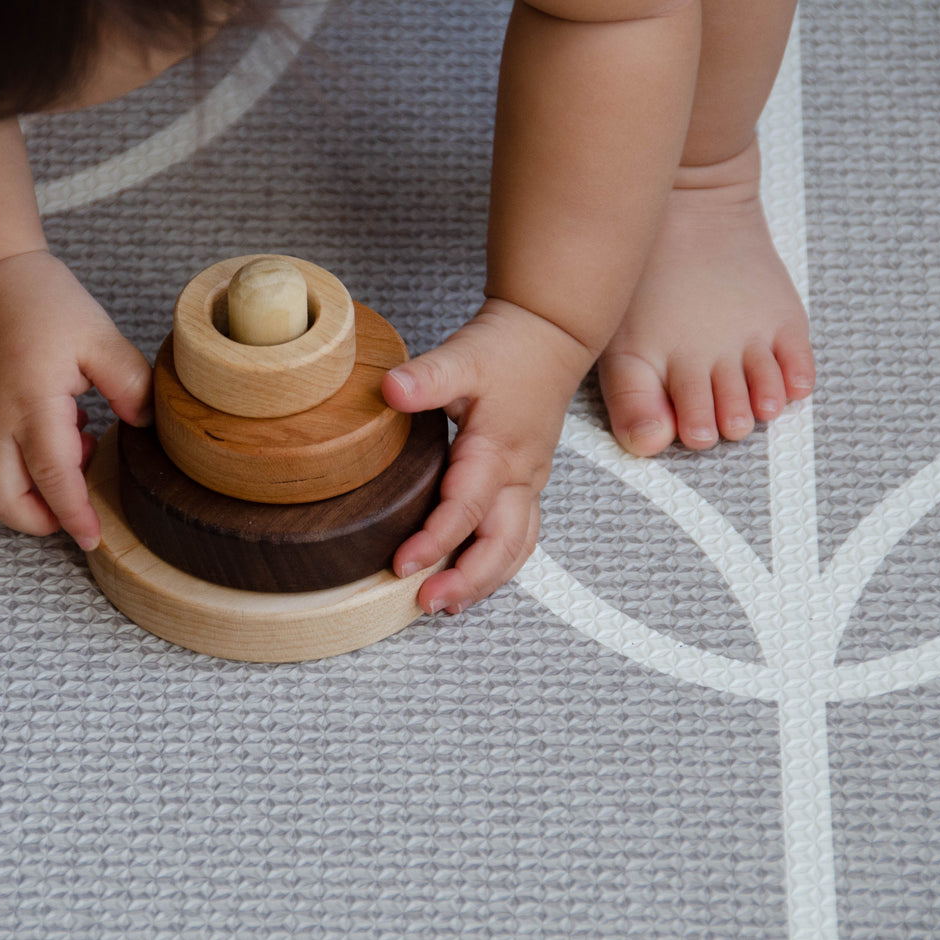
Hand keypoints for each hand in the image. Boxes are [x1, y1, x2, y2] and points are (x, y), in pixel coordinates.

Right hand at [0, 251, 153, 548]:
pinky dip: (22, 462)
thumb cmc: (40, 303)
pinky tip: (55, 426)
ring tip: (77, 440)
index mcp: (31, 405)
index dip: (73, 515)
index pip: (53, 478)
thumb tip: (145, 423)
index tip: (91, 537)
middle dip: (39, 521)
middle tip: (76, 511)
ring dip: (35, 486)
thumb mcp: (99, 337)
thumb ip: (129, 383)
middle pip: (4, 501)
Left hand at [382, 299, 595, 613]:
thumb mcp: (462, 356)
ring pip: (516, 548)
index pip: (465, 509)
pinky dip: (497, 563)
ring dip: (484, 580)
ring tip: (446, 604)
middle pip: (501, 545)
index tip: (402, 565)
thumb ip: (425, 377)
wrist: (549, 335)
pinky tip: (470, 578)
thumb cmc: (507, 349)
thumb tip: (390, 390)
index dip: (434, 541)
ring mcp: (529, 483)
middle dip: (467, 581)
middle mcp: (520, 476)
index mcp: (499, 451)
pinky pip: (519, 536)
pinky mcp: (527, 484)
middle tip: (427, 604)